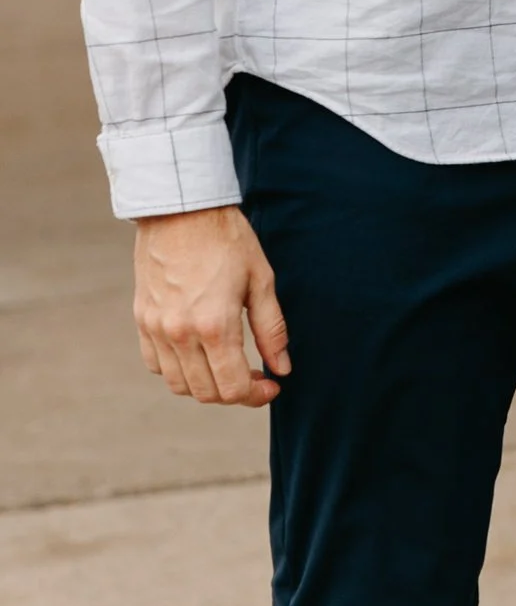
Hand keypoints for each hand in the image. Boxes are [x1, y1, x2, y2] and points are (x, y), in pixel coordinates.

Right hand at [133, 205, 289, 406]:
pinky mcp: (142, 321)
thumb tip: (282, 368)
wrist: (181, 209)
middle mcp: (180, 335)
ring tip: (228, 368)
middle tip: (255, 378)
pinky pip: (156, 365)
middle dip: (234, 394)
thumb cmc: (227, 238)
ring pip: (179, 384)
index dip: (255, 395)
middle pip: (205, 392)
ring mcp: (156, 330)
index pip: (232, 386)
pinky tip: (198, 355)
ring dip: (206, 386)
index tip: (271, 387)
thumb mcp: (260, 279)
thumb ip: (271, 328)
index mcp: (214, 325)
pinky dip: (178, 371)